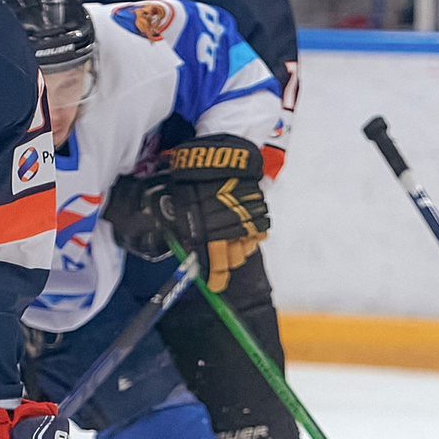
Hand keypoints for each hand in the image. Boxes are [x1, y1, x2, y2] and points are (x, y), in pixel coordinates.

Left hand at [103, 133, 269, 290]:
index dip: (214, 276)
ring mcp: (247, 222)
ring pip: (246, 248)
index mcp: (208, 230)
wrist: (221, 154)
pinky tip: (243, 233)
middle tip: (220, 269)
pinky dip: (251, 237)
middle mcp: (230, 230)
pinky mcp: (259, 212)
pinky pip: (258, 234)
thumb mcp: (180, 201)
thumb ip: (181, 225)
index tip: (214, 285)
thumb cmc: (195, 175)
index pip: (214, 261)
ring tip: (230, 247)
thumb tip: (179, 243)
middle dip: (225, 265)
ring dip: (238, 251)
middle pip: (232, 259)